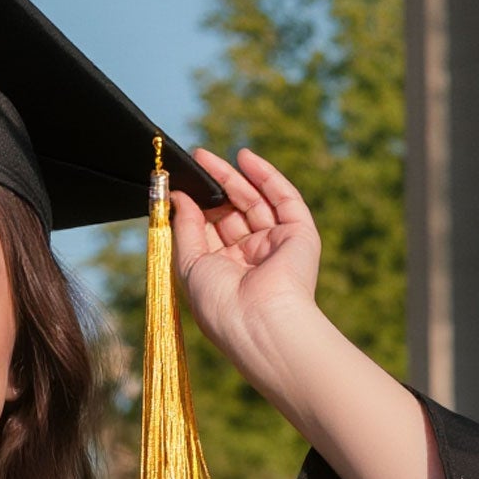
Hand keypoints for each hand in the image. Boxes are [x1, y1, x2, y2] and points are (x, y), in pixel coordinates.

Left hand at [169, 145, 323, 384]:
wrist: (259, 321)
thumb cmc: (219, 303)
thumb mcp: (189, 264)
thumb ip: (184, 228)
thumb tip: (178, 197)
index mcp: (225, 273)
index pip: (210, 232)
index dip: (197, 207)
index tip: (179, 185)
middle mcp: (251, 259)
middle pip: (232, 213)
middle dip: (214, 187)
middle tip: (195, 161)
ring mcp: (276, 245)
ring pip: (255, 201)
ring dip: (234, 177)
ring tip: (207, 157)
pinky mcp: (299, 234)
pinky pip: (284, 198)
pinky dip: (265, 176)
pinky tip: (244, 157)